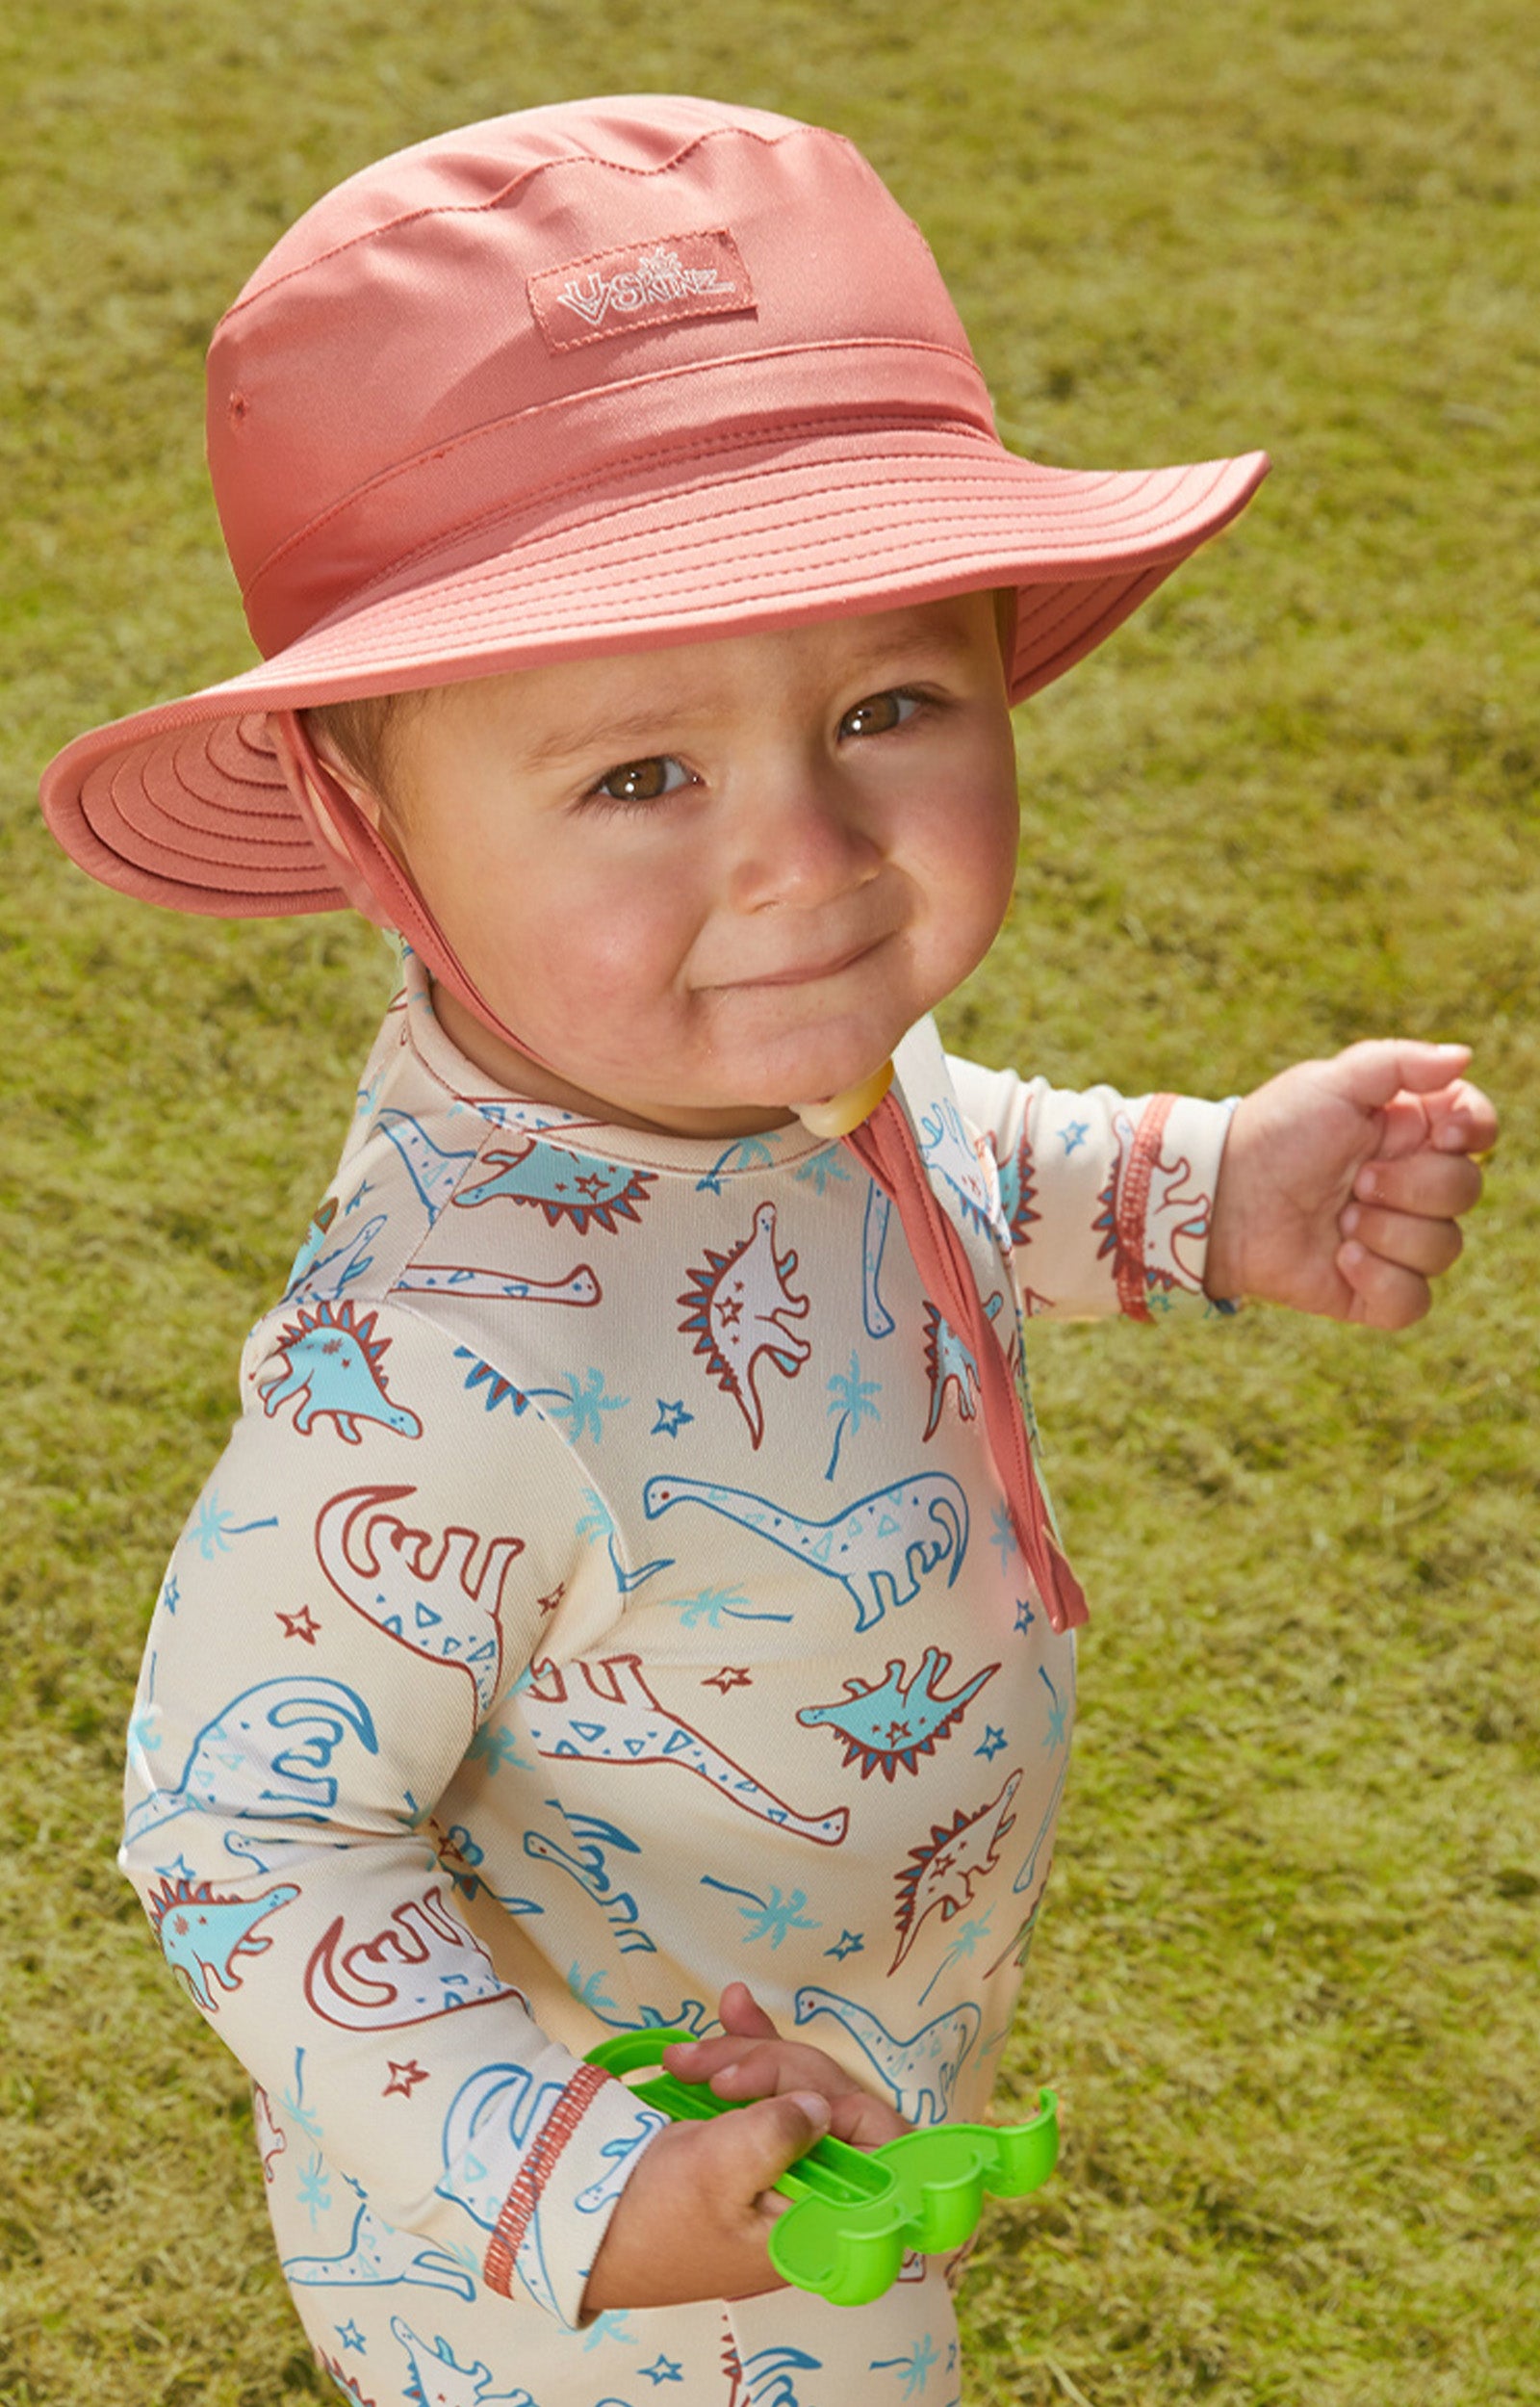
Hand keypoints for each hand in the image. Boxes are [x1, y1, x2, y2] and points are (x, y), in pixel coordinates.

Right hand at [580, 1983, 905, 2311]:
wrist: (583, 2224)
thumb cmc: (650, 2220)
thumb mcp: (714, 2175)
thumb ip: (776, 2136)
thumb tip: (822, 2106)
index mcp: (818, 2221)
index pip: (887, 2160)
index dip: (859, 2115)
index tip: (809, 2099)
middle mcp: (811, 2190)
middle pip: (834, 2102)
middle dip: (777, 2067)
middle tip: (717, 2075)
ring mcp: (782, 2159)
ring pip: (797, 2081)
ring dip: (749, 2053)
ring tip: (692, 2058)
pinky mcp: (752, 2135)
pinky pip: (767, 2079)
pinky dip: (745, 2048)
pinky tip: (727, 2016)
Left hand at [1203, 1041, 1495, 1326]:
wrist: (1219, 1197)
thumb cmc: (1274, 1133)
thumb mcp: (1331, 1083)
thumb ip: (1400, 1063)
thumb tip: (1463, 1057)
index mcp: (1410, 1132)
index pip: (1478, 1129)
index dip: (1471, 1132)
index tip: (1438, 1134)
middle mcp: (1411, 1186)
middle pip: (1466, 1190)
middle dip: (1411, 1186)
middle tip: (1357, 1181)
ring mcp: (1395, 1241)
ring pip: (1445, 1248)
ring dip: (1389, 1232)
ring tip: (1341, 1219)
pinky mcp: (1372, 1291)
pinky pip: (1414, 1301)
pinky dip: (1382, 1281)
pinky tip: (1341, 1259)